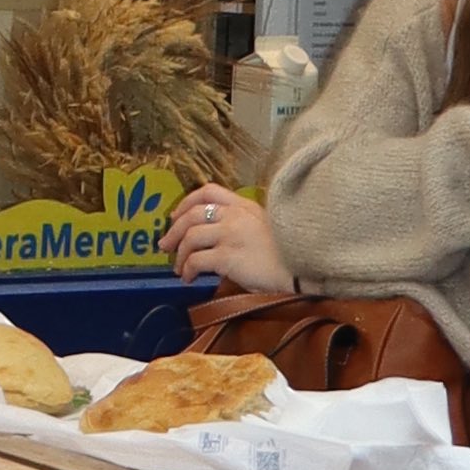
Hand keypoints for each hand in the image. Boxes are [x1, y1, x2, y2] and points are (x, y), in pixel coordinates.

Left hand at [167, 184, 291, 296]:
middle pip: (191, 214)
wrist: (304, 268)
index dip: (186, 202)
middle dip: (174, 230)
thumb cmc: (290, 253)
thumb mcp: (268, 226)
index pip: (208, 192)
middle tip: (165, 245)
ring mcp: (230, 234)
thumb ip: (244, 223)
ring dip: (178, 254)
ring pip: (190, 237)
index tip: (175, 216)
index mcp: (244, 205)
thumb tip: (220, 237)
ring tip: (178, 268)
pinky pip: (196, 260)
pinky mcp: (227, 256)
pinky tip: (188, 278)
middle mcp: (234, 215)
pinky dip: (187, 269)